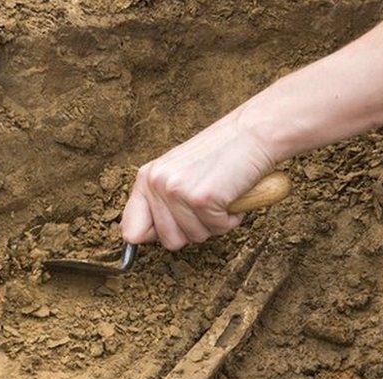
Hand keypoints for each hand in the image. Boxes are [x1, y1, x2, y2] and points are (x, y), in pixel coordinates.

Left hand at [120, 112, 276, 249]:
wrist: (252, 133)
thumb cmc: (221, 154)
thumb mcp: (178, 174)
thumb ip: (159, 201)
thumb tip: (136, 238)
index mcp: (146, 177)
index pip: (130, 231)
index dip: (155, 237)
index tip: (176, 227)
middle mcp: (156, 183)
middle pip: (169, 242)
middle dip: (194, 230)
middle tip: (207, 204)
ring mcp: (178, 190)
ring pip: (195, 238)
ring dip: (215, 223)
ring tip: (220, 194)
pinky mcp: (202, 198)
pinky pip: (218, 229)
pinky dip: (231, 218)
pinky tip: (232, 193)